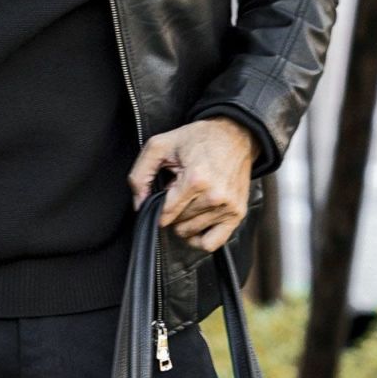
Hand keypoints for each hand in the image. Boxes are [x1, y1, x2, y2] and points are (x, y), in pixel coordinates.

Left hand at [128, 116, 259, 251]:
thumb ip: (140, 175)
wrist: (234, 134)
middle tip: (180, 191)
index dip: (159, 207)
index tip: (164, 193)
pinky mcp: (237, 213)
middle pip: (178, 225)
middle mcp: (214, 197)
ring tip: (191, 200)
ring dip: (185, 221)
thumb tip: (138, 204)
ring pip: (191, 233)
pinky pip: (212, 243)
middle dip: (173, 211)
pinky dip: (200, 238)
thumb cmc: (198, 139)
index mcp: (195, 180)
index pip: (165, 214)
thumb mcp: (160, 146)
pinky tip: (197, 222)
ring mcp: (228, 207)